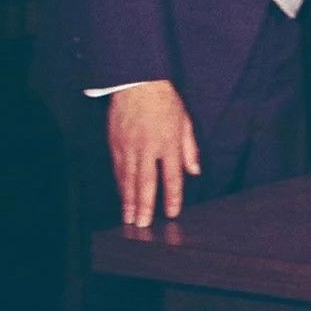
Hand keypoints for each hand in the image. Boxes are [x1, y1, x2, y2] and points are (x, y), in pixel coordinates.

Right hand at [108, 81, 199, 226]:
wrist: (137, 85)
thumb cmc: (165, 101)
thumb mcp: (185, 122)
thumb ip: (190, 149)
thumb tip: (194, 171)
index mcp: (169, 143)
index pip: (172, 176)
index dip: (173, 196)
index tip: (172, 212)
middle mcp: (148, 148)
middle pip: (147, 183)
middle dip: (145, 206)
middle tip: (143, 225)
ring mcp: (129, 147)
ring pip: (129, 180)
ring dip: (129, 201)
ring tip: (129, 218)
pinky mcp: (115, 144)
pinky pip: (118, 170)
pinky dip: (120, 185)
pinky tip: (122, 197)